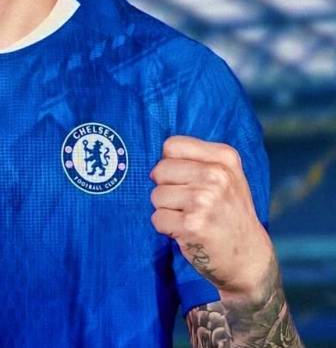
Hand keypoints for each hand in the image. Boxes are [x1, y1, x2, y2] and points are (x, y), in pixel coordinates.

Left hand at [150, 135, 272, 300]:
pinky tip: (186, 231)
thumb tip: (157, 158)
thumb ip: (196, 159)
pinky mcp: (191, 225)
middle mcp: (216, 176)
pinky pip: (157, 218)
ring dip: (166, 209)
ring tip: (189, 218)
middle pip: (160, 170)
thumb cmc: (230, 214)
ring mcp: (203, 200)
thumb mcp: (227, 176)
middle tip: (188, 204)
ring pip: (156, 195)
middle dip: (166, 188)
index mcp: (224, 158)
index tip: (185, 180)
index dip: (171, 163)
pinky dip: (166, 227)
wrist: (250, 259)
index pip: (172, 145)